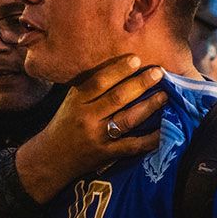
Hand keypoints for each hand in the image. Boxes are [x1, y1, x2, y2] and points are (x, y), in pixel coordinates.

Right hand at [16, 55, 166, 202]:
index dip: (118, 70)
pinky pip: (132, 145)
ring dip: (148, 106)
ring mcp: (98, 137)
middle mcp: (87, 118)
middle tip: (158, 73)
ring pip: (127, 120)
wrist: (52, 158)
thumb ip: (92, 88)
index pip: (99, 82)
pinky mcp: (107, 154)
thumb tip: (121, 67)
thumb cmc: (66, 123)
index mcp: (77, 101)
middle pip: (116, 98)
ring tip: (164, 96)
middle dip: (140, 84)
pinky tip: (163, 130)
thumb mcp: (72, 102)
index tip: (136, 59)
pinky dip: (149, 139)